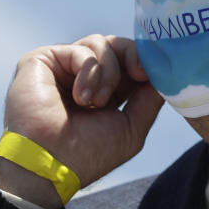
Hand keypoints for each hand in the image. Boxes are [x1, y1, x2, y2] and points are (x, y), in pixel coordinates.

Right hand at [0, 35, 162, 208]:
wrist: (50, 165)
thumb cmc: (88, 155)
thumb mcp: (131, 128)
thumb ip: (149, 99)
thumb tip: (165, 74)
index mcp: (104, 91)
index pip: (129, 61)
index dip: (143, 61)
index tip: (148, 73)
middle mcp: (83, 77)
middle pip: (117, 45)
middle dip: (131, 57)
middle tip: (136, 75)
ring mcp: (62, 68)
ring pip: (100, 43)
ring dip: (108, 71)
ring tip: (97, 102)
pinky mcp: (43, 61)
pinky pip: (79, 50)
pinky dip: (89, 71)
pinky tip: (81, 98)